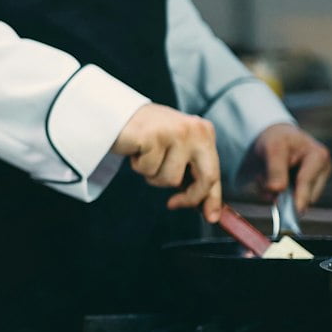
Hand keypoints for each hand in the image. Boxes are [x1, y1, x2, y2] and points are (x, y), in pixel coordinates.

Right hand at [111, 102, 220, 222]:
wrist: (117, 114)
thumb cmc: (148, 136)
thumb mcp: (178, 151)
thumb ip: (192, 172)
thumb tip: (206, 208)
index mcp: (204, 133)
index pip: (214, 172)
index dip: (212, 199)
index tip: (211, 217)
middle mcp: (195, 130)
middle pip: (205, 178)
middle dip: (190, 197)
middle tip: (173, 204)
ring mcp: (176, 132)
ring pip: (171, 179)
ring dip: (153, 175)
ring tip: (146, 156)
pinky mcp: (154, 137)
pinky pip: (149, 169)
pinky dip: (138, 165)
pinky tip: (136, 150)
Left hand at [243, 122, 331, 213]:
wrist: (275, 137)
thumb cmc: (277, 139)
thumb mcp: (272, 148)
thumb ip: (275, 170)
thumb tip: (277, 191)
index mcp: (319, 156)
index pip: (307, 181)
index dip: (299, 197)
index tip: (296, 212)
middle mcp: (322, 170)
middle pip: (306, 196)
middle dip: (283, 194)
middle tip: (262, 180)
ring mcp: (316, 181)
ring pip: (297, 202)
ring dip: (277, 195)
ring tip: (265, 177)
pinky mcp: (306, 189)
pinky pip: (291, 201)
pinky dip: (277, 195)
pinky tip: (271, 182)